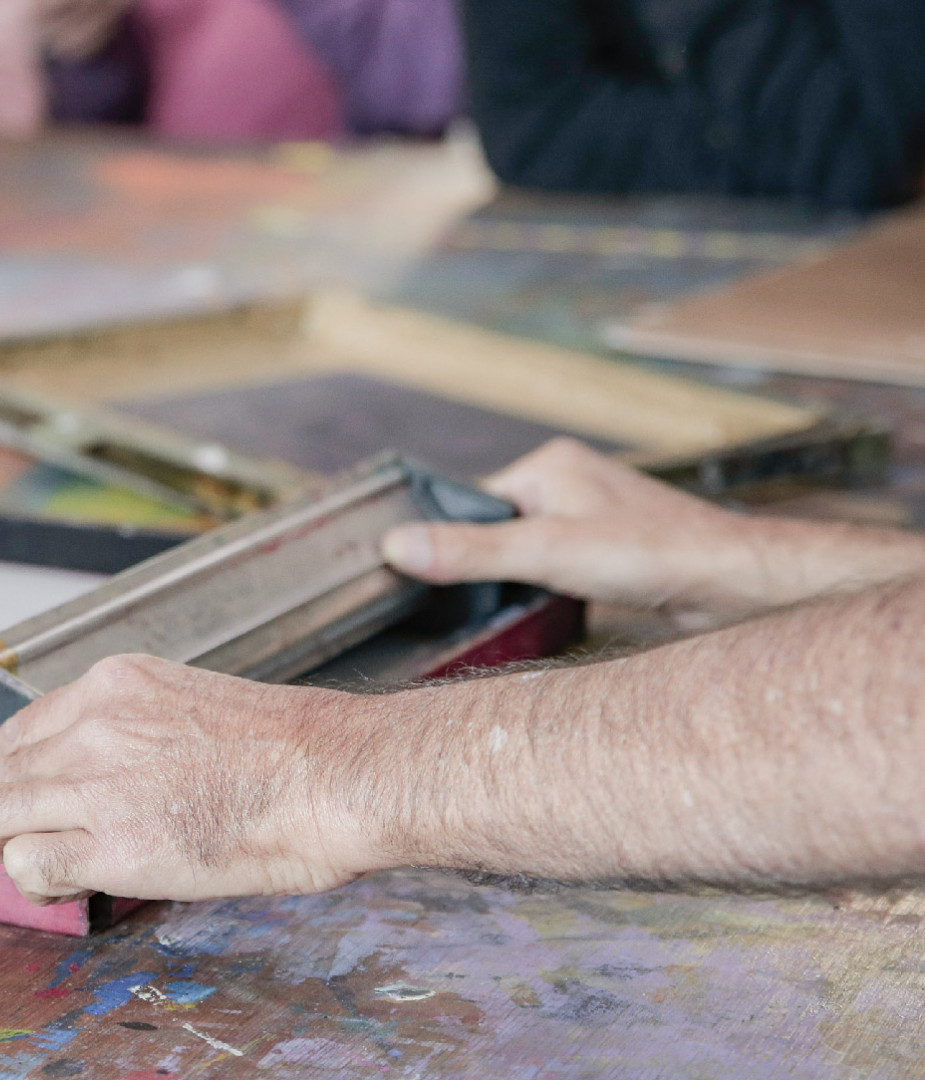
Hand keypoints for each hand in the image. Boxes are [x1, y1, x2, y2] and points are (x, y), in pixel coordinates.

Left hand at [0, 655, 377, 904]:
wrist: (329, 777)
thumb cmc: (289, 752)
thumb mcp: (194, 706)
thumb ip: (137, 731)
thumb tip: (108, 775)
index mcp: (114, 685)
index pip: (16, 729)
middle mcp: (92, 726)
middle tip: (13, 844)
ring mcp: (95, 783)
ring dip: (5, 850)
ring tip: (41, 871)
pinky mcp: (108, 844)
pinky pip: (26, 864)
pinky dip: (33, 882)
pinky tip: (63, 889)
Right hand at [382, 438, 924, 628]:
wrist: (737, 583)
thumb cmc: (656, 554)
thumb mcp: (547, 554)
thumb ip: (470, 552)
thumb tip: (397, 546)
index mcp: (550, 464)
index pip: (472, 502)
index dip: (455, 542)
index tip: (438, 579)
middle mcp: (571, 482)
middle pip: (498, 529)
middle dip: (492, 567)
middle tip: (493, 600)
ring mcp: (595, 516)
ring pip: (530, 551)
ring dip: (526, 582)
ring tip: (542, 602)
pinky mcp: (615, 549)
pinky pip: (560, 567)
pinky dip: (554, 591)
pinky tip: (566, 609)